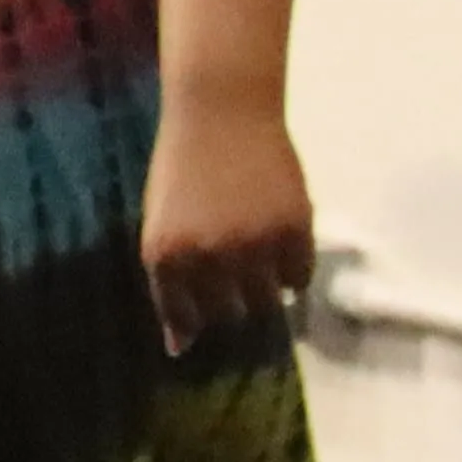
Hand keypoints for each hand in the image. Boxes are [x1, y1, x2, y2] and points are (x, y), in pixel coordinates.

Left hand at [142, 96, 318, 354]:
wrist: (220, 113)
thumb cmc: (182, 168)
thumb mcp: (161, 224)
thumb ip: (169, 282)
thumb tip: (179, 348)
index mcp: (164, 255)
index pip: (183, 317)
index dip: (194, 319)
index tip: (204, 314)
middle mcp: (207, 257)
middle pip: (229, 314)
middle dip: (230, 300)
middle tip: (232, 268)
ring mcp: (253, 245)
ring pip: (267, 302)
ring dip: (263, 287)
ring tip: (254, 252)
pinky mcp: (294, 231)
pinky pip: (300, 279)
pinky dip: (292, 269)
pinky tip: (279, 241)